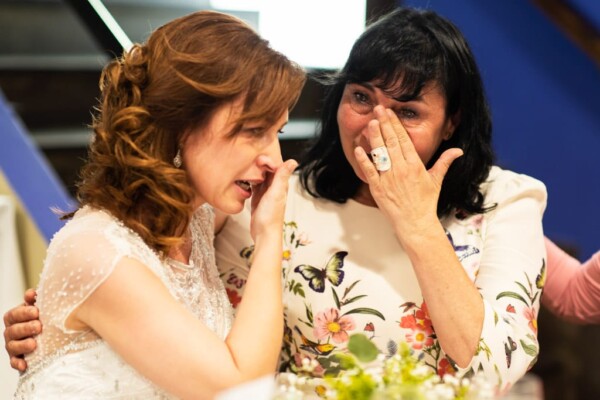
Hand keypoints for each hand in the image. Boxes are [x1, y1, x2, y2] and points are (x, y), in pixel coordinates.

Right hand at [3, 288, 40, 371]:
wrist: (49, 336)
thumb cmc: (42, 318)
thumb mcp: (39, 308)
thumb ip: (35, 300)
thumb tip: (32, 293)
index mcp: (15, 318)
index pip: (13, 315)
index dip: (23, 313)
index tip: (36, 311)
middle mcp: (11, 332)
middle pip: (12, 330)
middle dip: (25, 328)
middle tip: (39, 326)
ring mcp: (13, 346)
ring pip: (12, 346)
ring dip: (22, 345)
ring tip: (34, 344)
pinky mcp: (18, 359)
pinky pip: (14, 362)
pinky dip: (18, 363)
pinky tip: (25, 364)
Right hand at [250, 159, 296, 240]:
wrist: (264, 234)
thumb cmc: (271, 216)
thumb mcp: (276, 193)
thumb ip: (282, 177)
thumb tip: (293, 161)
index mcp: (281, 184)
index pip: (276, 166)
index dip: (268, 160)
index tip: (259, 159)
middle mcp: (274, 187)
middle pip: (267, 170)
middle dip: (259, 164)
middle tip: (248, 161)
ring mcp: (265, 193)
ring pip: (260, 177)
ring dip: (253, 172)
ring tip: (243, 167)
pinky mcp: (257, 198)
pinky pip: (253, 186)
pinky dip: (249, 181)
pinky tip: (242, 178)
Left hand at [354, 106, 462, 240]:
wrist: (415, 222)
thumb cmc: (426, 202)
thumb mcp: (437, 181)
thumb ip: (445, 162)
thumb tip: (458, 150)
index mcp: (415, 165)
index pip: (404, 139)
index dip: (395, 124)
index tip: (389, 113)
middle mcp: (401, 169)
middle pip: (391, 142)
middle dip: (384, 124)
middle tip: (378, 109)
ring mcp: (388, 178)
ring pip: (380, 153)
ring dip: (374, 137)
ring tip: (370, 122)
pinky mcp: (378, 188)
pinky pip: (369, 171)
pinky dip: (363, 160)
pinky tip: (358, 148)